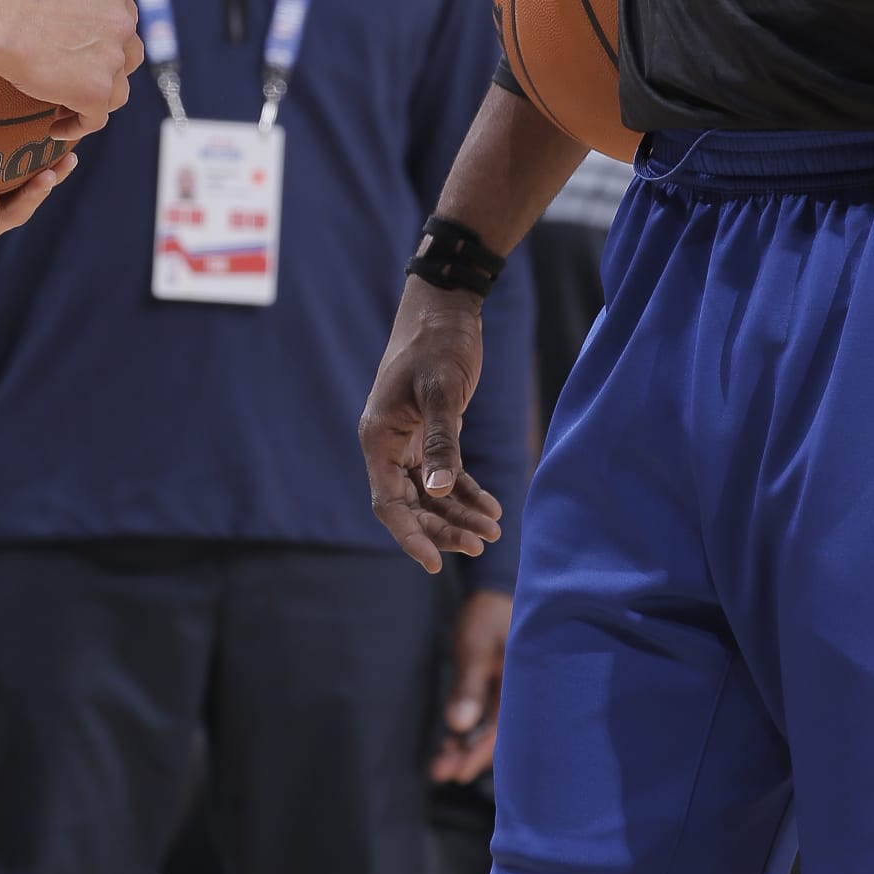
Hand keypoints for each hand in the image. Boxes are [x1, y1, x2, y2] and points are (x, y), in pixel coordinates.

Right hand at [0, 0, 142, 125]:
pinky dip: (77, 127)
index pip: (125, 23)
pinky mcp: (96, 92)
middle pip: (128, 58)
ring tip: (68, 108)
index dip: (109, 42)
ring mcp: (112, 60)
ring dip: (97, 102)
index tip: (88, 53)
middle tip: (80, 80)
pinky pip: (94, 120)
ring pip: (117, 93)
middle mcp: (122, 25)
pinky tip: (56, 128)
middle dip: (109, 71)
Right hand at [358, 279, 502, 576]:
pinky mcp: (432, 434)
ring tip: (494, 531)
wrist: (444, 308)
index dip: (410, 536)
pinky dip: (467, 494)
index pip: (388, 503)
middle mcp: (389, 445)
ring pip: (430, 494)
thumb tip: (439, 491)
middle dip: (444, 529)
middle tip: (483, 543)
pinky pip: (446, 475)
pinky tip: (492, 509)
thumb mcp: (443, 391)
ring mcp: (409, 442)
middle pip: (411, 505)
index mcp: (379, 438)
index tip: (434, 566)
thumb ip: (442, 441)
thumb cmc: (438, 344)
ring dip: (459, 515)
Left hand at [432, 590, 512, 783]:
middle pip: (498, 738)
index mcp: (525, 687)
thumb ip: (469, 687)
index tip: (456, 774)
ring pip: (491, 729)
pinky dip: (470, 729)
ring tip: (440, 760)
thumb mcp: (476, 648)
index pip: (504, 733)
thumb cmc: (489, 615)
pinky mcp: (500, 688)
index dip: (479, 756)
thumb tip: (457, 726)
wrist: (496, 589)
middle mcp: (521, 695)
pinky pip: (488, 717)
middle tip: (438, 772)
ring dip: (467, 745)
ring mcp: (511, 692)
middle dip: (468, 757)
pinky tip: (452, 738)